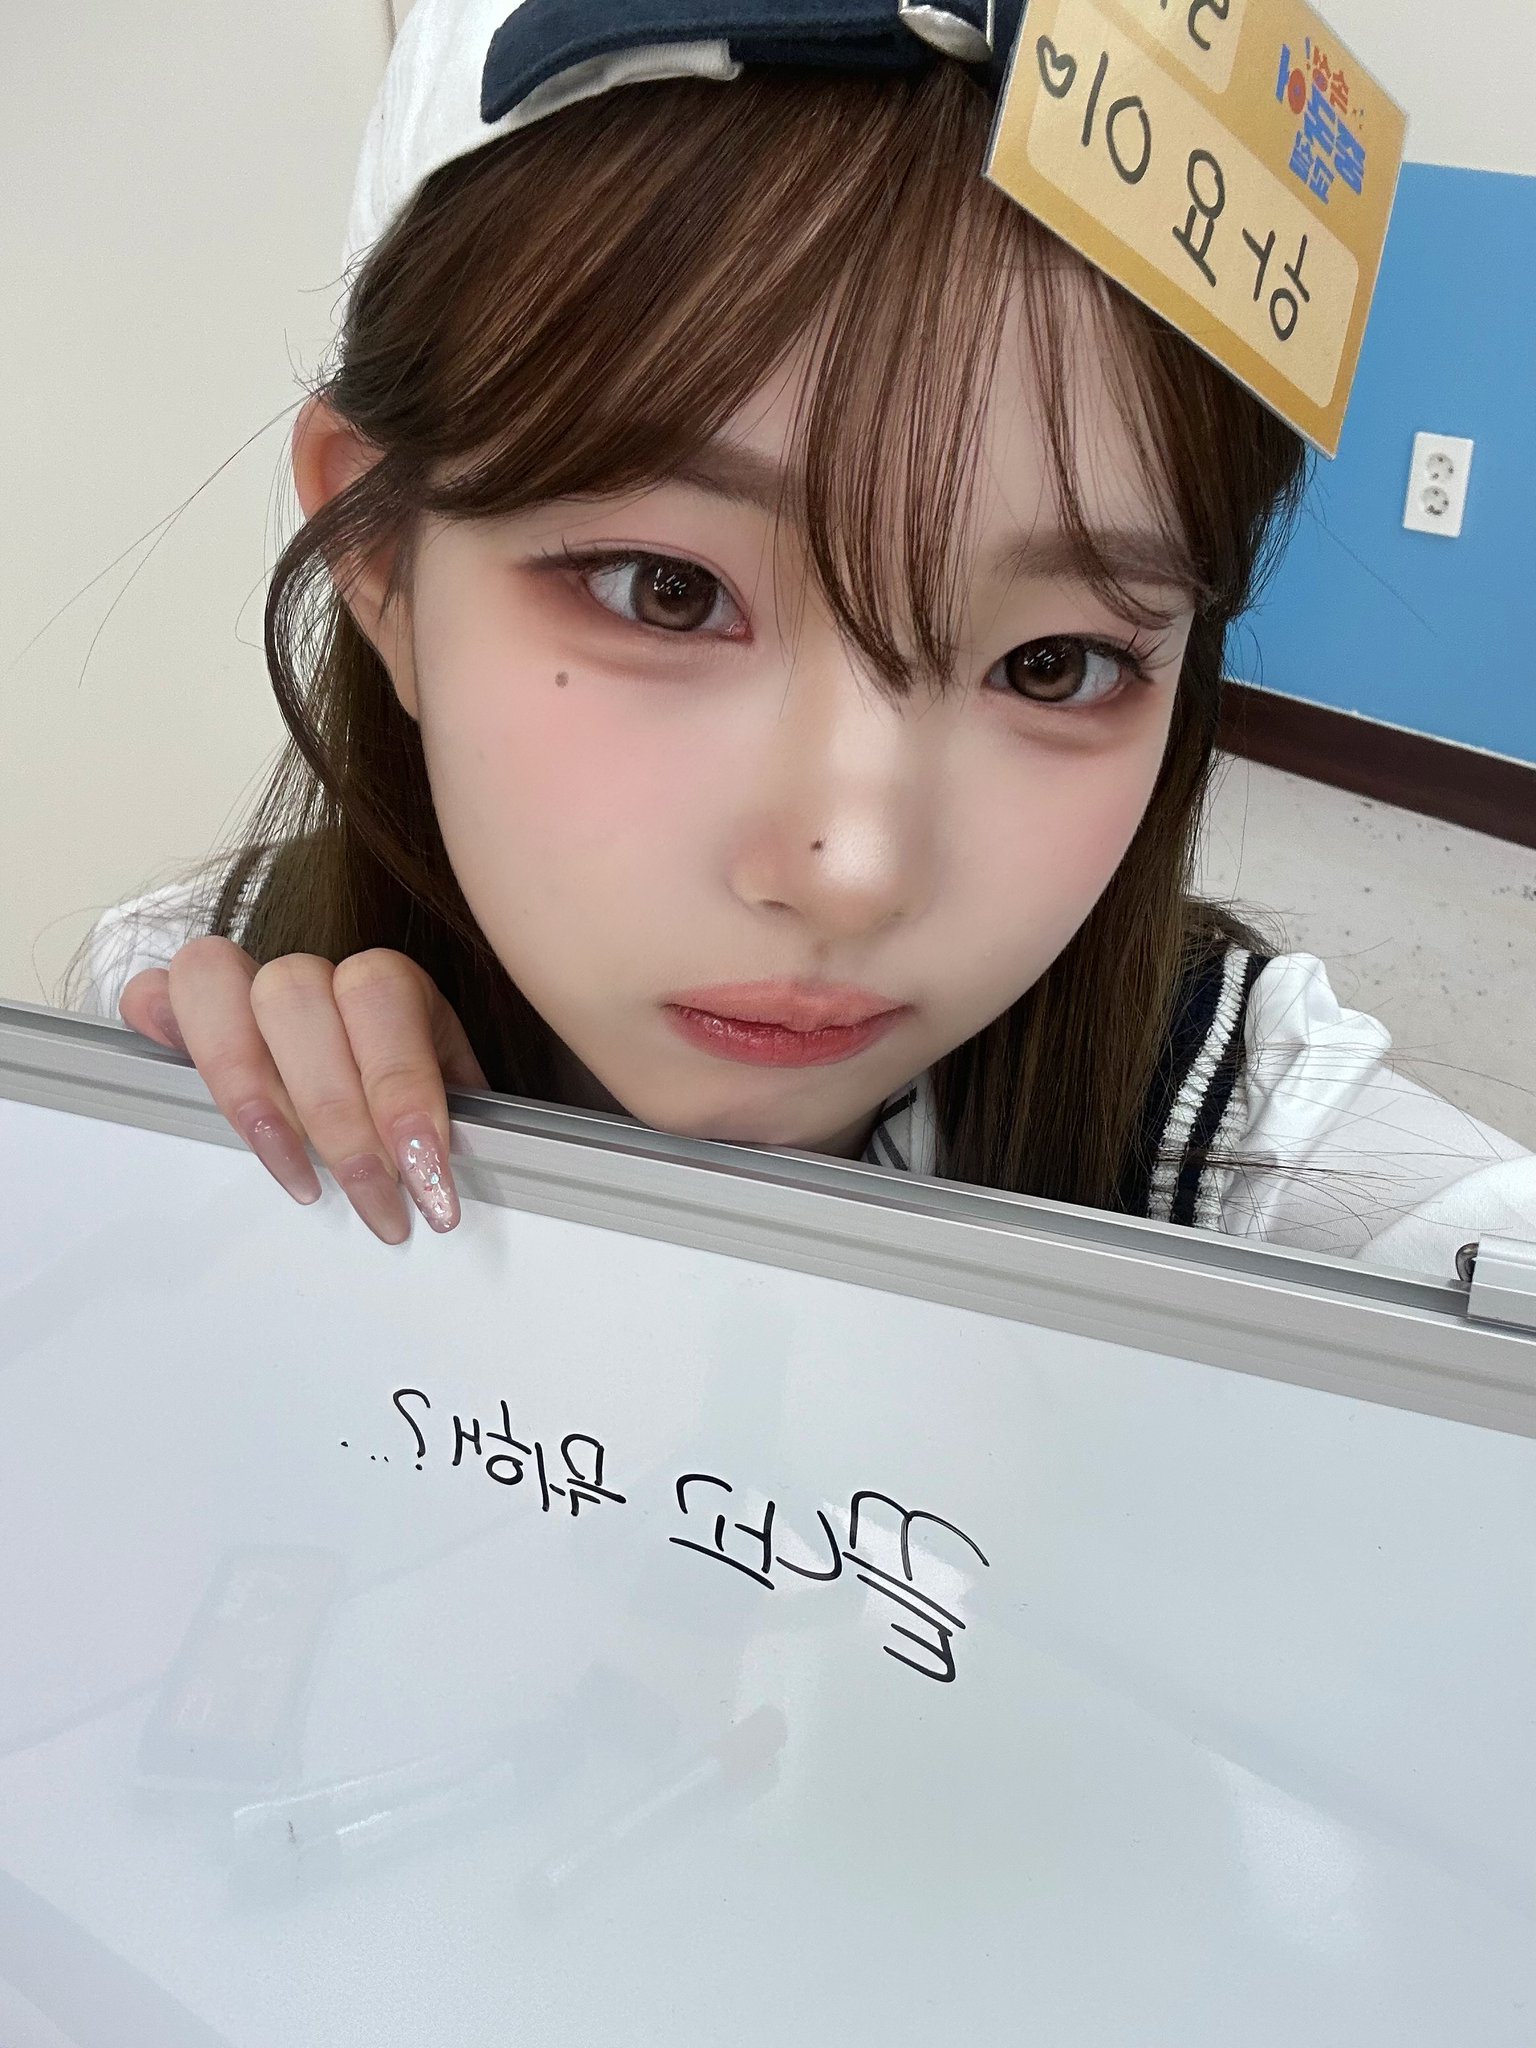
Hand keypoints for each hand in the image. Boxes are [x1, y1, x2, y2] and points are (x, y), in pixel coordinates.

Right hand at [118, 940, 487, 1241]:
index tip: (425, 1170)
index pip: (380, 997)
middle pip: (294, 998)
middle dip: (336, 1114)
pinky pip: (152, 994)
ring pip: (215, 982)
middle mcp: (312, 971)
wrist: (381, 1090)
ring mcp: (244, 982)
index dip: (398, 1086)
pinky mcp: (186, 1007)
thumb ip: (451, 1121)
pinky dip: (166, 1035)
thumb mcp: (449, 1103)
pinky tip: (192, 1091)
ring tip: (301, 1181)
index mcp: (383, 981)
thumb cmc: (411, 1099)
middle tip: (376, 1200)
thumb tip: (446, 1178)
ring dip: (251, 1092)